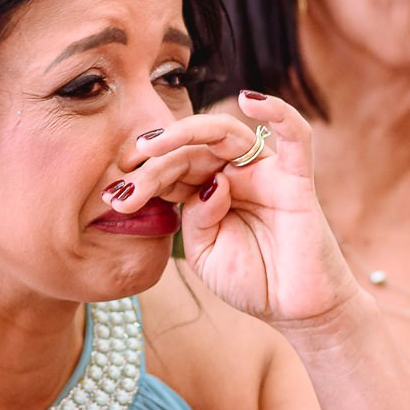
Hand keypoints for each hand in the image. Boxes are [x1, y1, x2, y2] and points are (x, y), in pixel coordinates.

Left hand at [106, 90, 356, 326]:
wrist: (293, 309)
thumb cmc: (252, 281)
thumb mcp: (205, 254)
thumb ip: (197, 219)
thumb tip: (209, 185)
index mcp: (206, 190)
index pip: (172, 169)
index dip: (143, 178)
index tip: (113, 196)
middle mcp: (233, 174)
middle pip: (190, 150)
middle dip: (154, 162)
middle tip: (125, 178)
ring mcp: (264, 173)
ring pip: (225, 134)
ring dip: (186, 132)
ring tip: (153, 145)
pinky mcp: (296, 179)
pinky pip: (295, 135)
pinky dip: (277, 112)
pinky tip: (250, 100)